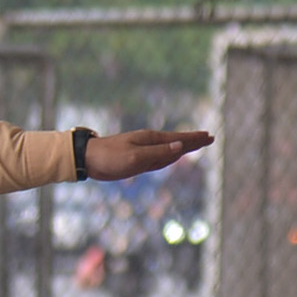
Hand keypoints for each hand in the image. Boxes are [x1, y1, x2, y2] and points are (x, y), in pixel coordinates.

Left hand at [84, 129, 212, 179]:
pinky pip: (159, 157)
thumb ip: (158, 153)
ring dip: (183, 147)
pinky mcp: (137, 159)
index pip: (178, 139)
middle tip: (209, 138)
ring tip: (196, 143)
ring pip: (169, 149)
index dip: (194, 139)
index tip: (208, 136)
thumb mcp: (135, 158)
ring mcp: (143, 150)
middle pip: (177, 142)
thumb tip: (180, 146)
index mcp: (151, 140)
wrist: (88, 159)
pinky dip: (170, 155)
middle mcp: (149, 143)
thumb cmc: (110, 158)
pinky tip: (173, 153)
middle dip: (193, 141)